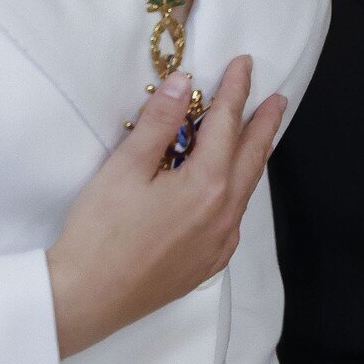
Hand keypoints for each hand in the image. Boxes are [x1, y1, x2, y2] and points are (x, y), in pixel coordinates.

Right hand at [46, 55, 285, 358]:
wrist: (86, 299)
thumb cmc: (101, 231)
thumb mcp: (125, 166)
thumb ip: (159, 120)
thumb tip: (185, 82)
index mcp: (206, 185)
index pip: (227, 124)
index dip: (236, 90)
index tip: (244, 63)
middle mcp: (223, 214)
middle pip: (251, 156)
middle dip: (264, 123)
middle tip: (277, 98)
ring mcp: (219, 243)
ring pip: (245, 188)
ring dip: (253, 155)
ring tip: (259, 134)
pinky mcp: (207, 263)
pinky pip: (235, 216)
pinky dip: (238, 188)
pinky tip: (229, 185)